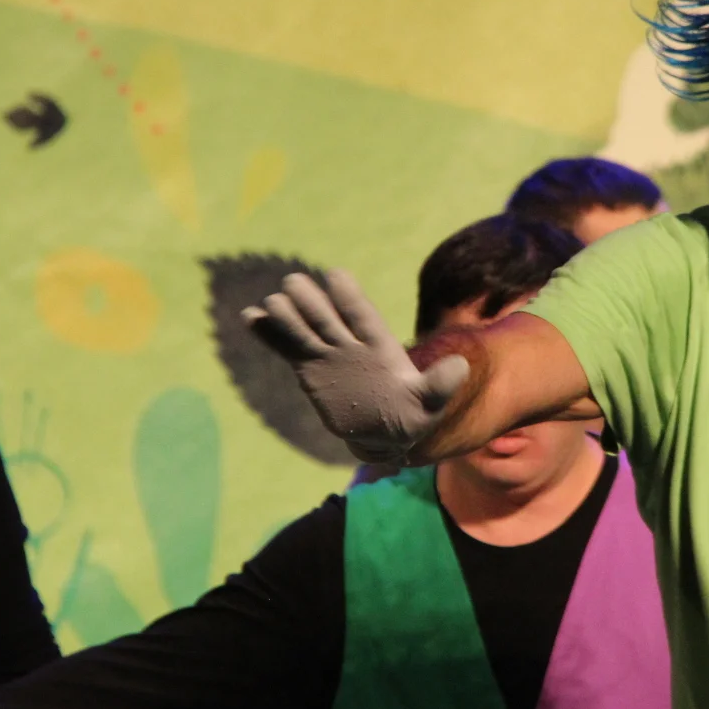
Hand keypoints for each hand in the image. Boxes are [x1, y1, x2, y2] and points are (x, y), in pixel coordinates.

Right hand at [243, 270, 468, 461]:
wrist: (385, 432)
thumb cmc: (411, 416)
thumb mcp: (429, 404)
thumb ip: (439, 385)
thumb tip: (460, 367)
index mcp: (379, 346)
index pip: (362, 317)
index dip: (349, 299)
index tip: (337, 276)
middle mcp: (350, 344)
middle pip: (328, 317)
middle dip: (312, 302)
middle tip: (293, 284)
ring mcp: (328, 353)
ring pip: (304, 328)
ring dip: (287, 315)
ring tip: (271, 304)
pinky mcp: (309, 368)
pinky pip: (287, 347)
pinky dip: (269, 334)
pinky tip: (249, 316)